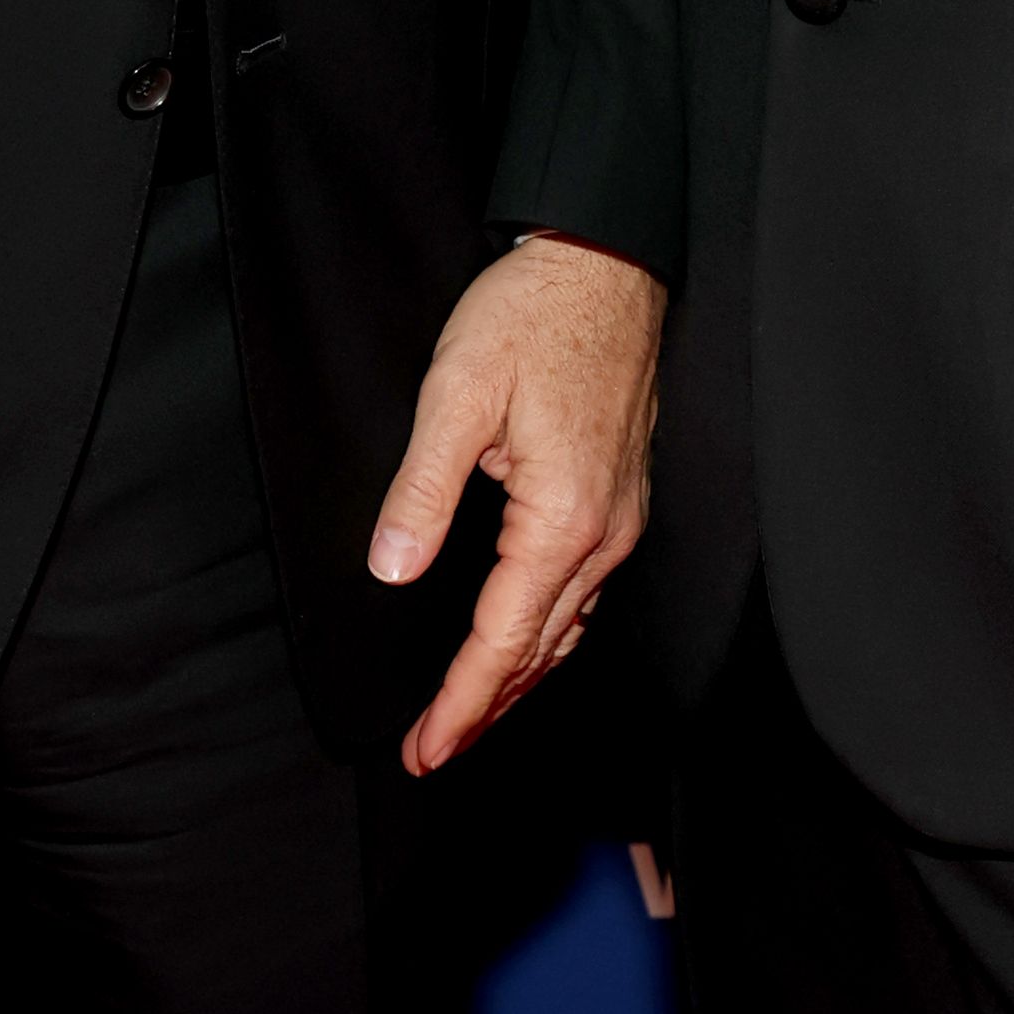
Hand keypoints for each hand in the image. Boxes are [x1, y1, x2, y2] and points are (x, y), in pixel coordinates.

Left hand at [369, 235, 666, 778]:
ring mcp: (620, 517)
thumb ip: (422, 490)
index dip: (463, 703)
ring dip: (518, 679)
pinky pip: (585, 593)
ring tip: (471, 715)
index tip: (425, 748)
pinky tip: (524, 642)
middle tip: (432, 751)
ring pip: (569, 628)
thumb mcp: (456, 395)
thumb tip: (392, 569)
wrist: (603, 262)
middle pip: (542, 650)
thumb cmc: (532, 318)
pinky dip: (548, 636)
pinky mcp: (621, 497)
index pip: (504, 640)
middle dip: (486, 707)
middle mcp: (604, 532)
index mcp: (563, 518)